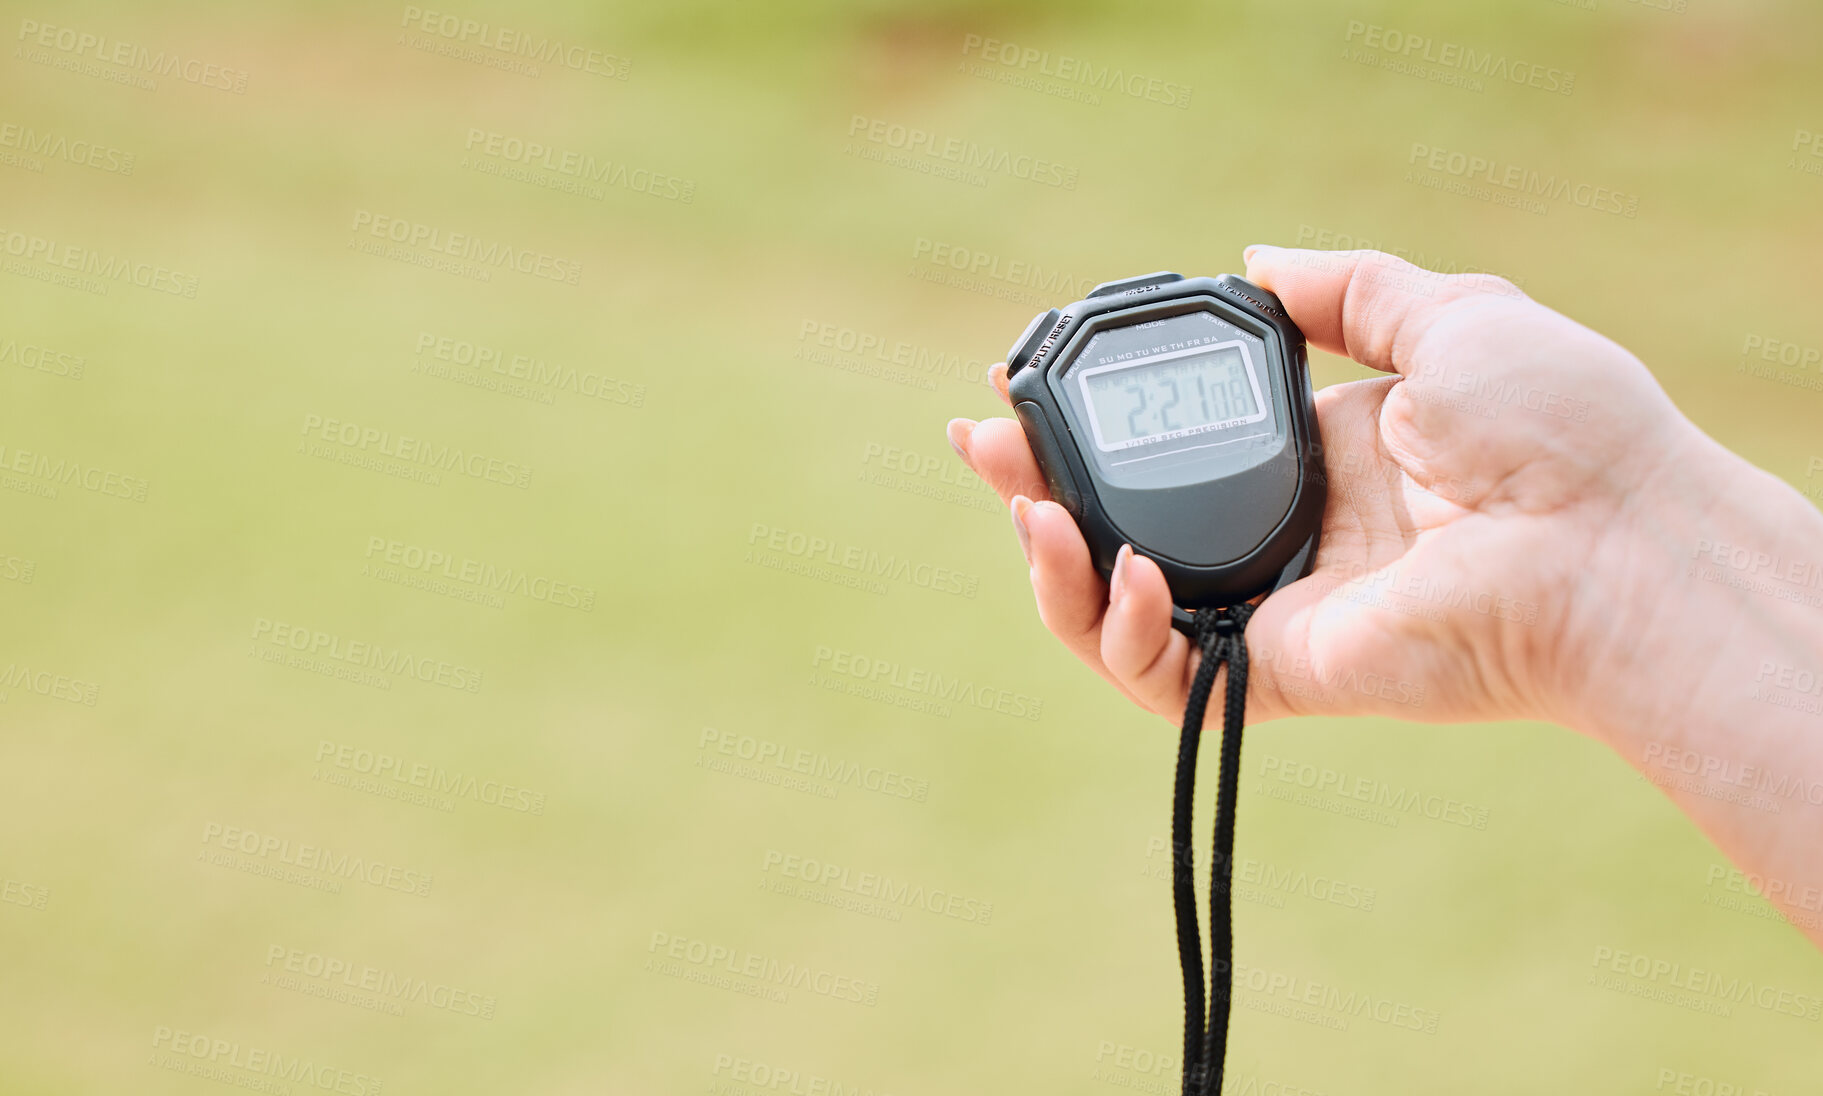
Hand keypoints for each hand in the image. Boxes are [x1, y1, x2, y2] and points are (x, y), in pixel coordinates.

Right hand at [947, 247, 1705, 729]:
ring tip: (1025, 513)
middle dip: (1032, 490)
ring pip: (1117, 612)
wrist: (1609, 536)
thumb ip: (1344, 289)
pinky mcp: (1278, 672)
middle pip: (1118, 526)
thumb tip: (1252, 261)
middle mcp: (1282, 533)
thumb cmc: (1554, 425)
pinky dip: (1120, 630)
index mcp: (1312, 452)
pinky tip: (1124, 569)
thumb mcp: (1447, 315)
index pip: (1165, 442)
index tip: (1021, 380)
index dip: (1089, 418)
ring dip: (1050, 568)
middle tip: (980, 447)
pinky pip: (1163, 675)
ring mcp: (1275, 607)